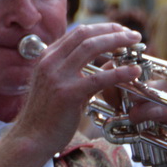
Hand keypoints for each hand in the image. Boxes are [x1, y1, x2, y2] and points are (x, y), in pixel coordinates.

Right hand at [13, 23, 143, 154]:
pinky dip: (120, 72)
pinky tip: (134, 71)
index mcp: (46, 58)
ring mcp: (57, 76)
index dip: (101, 29)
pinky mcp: (68, 93)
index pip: (77, 33)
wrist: (30, 138)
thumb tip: (109, 63)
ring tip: (136, 43)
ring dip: (117, 41)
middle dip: (112, 30)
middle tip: (133, 34)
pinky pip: (99, 78)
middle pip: (85, 35)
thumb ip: (80, 72)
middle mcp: (49, 62)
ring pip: (91, 48)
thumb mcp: (59, 86)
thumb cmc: (46, 115)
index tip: (119, 30)